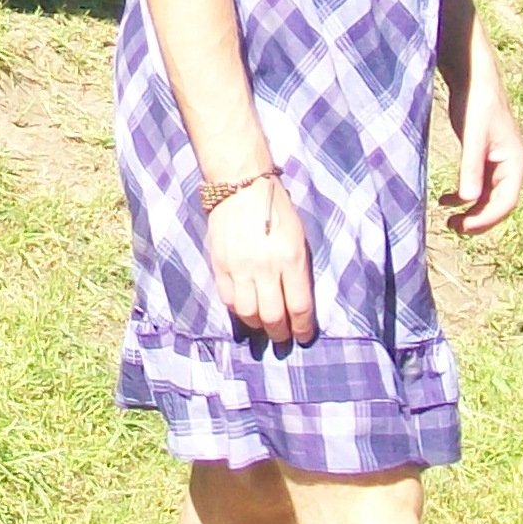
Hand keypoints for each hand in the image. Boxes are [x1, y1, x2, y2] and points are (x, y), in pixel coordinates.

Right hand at [206, 174, 314, 349]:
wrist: (241, 185)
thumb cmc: (277, 208)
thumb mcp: (298, 236)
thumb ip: (297, 269)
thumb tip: (296, 301)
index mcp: (291, 258)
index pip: (298, 307)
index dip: (302, 328)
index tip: (302, 336)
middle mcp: (266, 267)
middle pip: (273, 316)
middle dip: (280, 333)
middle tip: (283, 337)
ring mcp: (240, 267)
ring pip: (248, 313)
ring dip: (257, 325)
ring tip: (263, 326)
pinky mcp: (220, 264)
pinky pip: (228, 299)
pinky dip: (237, 310)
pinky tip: (245, 309)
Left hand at [442, 39, 522, 238]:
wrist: (473, 78)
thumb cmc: (477, 103)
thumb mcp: (473, 135)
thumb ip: (471, 167)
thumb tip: (469, 199)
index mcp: (515, 162)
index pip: (506, 202)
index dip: (487, 218)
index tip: (465, 226)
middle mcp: (510, 166)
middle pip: (498, 204)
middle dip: (478, 219)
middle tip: (454, 227)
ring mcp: (497, 163)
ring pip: (487, 197)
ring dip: (471, 210)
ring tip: (449, 221)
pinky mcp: (484, 157)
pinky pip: (478, 186)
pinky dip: (463, 196)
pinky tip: (445, 200)